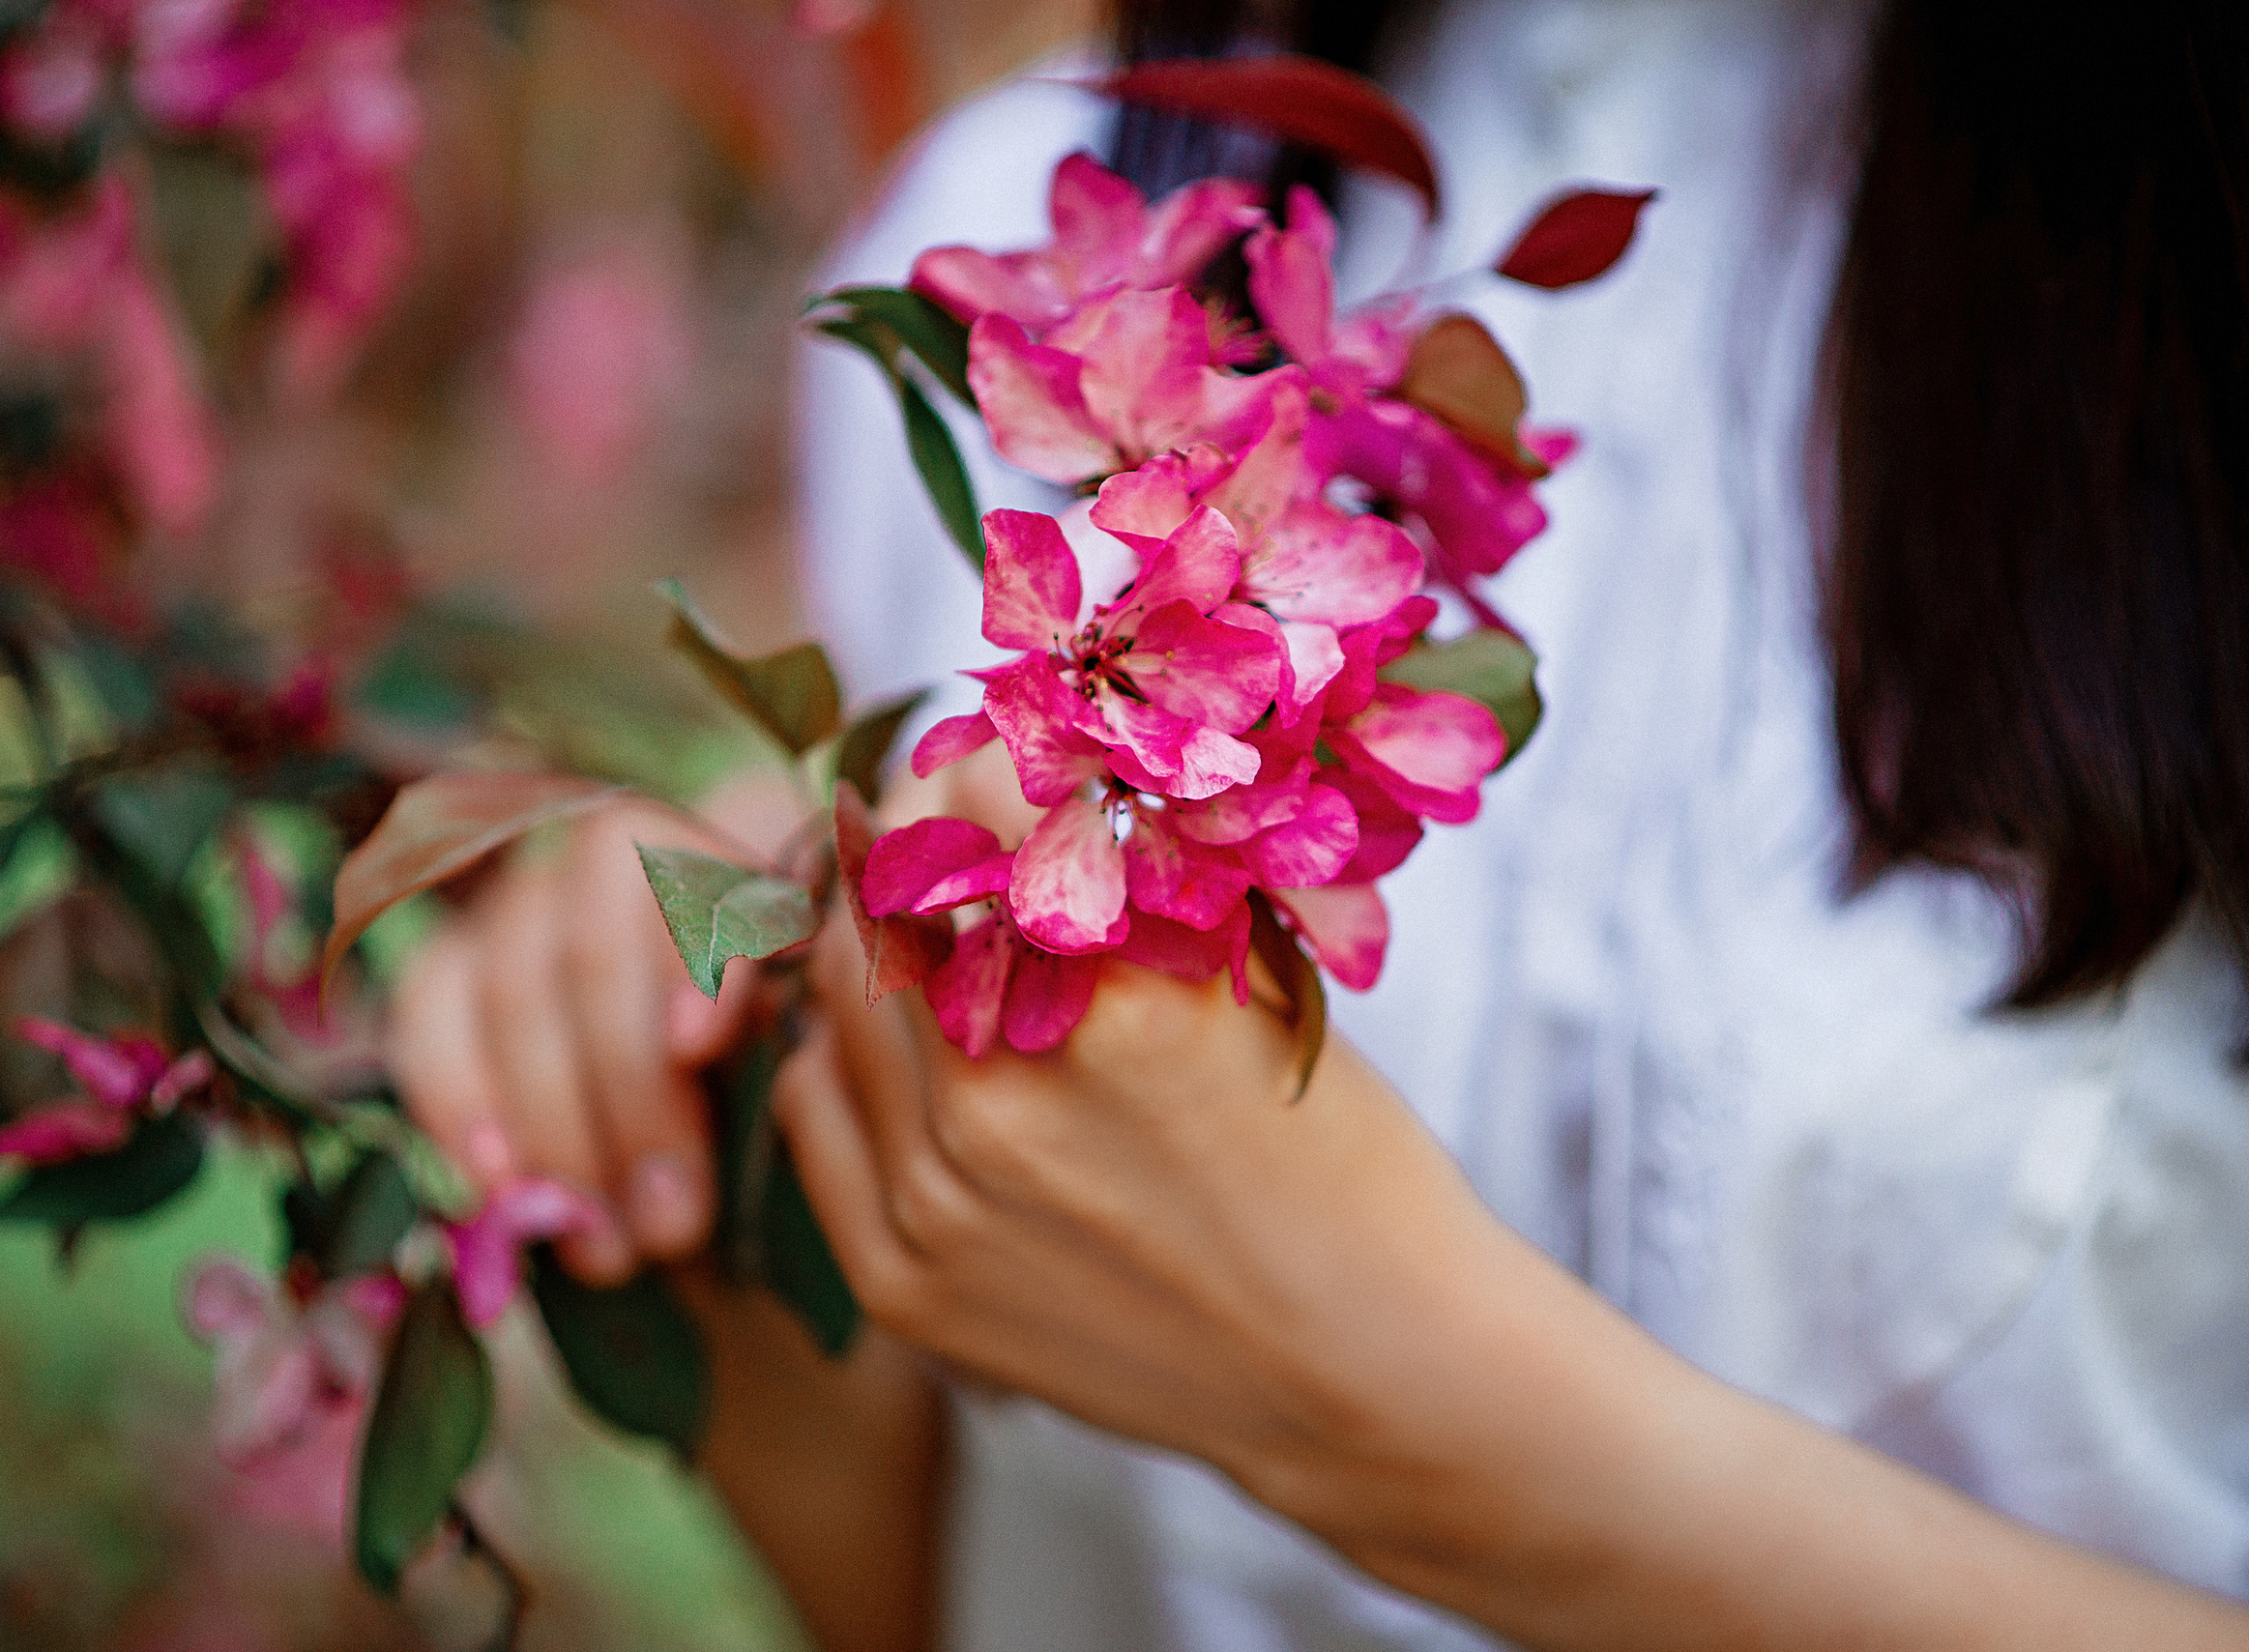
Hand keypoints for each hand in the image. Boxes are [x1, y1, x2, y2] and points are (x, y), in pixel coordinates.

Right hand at [389, 787, 786, 1279]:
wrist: (707, 1086)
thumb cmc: (780, 1059)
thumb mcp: (813, 1040)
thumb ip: (797, 1032)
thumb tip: (729, 1059)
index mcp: (746, 847)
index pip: (715, 873)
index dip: (699, 954)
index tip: (699, 1048)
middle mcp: (624, 851)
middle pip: (601, 947)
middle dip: (633, 1098)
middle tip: (674, 1224)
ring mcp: (527, 899)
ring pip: (514, 987)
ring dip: (558, 1131)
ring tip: (609, 1248)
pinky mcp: (450, 962)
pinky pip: (429, 1013)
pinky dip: (458, 1104)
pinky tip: (498, 1189)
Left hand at [771, 872, 2248, 1651]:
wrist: (1423, 1412)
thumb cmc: (1397, 1183)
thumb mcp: (1303, 990)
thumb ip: (1177, 874)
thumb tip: (1079, 737)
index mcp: (1102, 1014)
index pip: (932, 815)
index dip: (927, 745)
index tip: (939, 708)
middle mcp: (994, 1118)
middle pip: (854, 919)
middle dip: (882, 842)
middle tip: (911, 787)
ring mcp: (947, 1226)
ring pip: (825, 1041)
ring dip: (857, 963)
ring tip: (910, 907)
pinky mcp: (940, 1305)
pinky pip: (836, 1158)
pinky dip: (855, 1085)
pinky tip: (912, 1047)